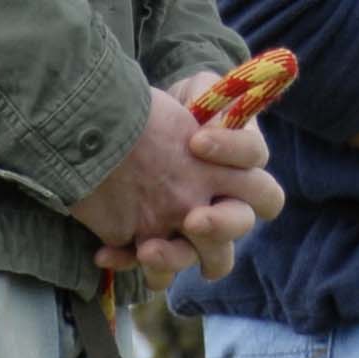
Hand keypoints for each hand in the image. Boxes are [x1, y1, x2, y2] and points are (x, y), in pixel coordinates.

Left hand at [74, 87, 285, 281]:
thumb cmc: (175, 108)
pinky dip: (128, 261)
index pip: (254, 159)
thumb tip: (209, 124)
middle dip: (221, 225)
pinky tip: (104, 252)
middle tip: (192, 220)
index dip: (231, 151)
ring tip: (147, 249)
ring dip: (176, 257)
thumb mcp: (195, 90)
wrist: (133, 129)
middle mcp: (223, 200)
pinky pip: (151, 265)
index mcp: (240, 160)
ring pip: (201, 259)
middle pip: (240, 223)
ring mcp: (190, 226)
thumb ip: (208, 95)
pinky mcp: (154, 239)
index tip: (195, 141)